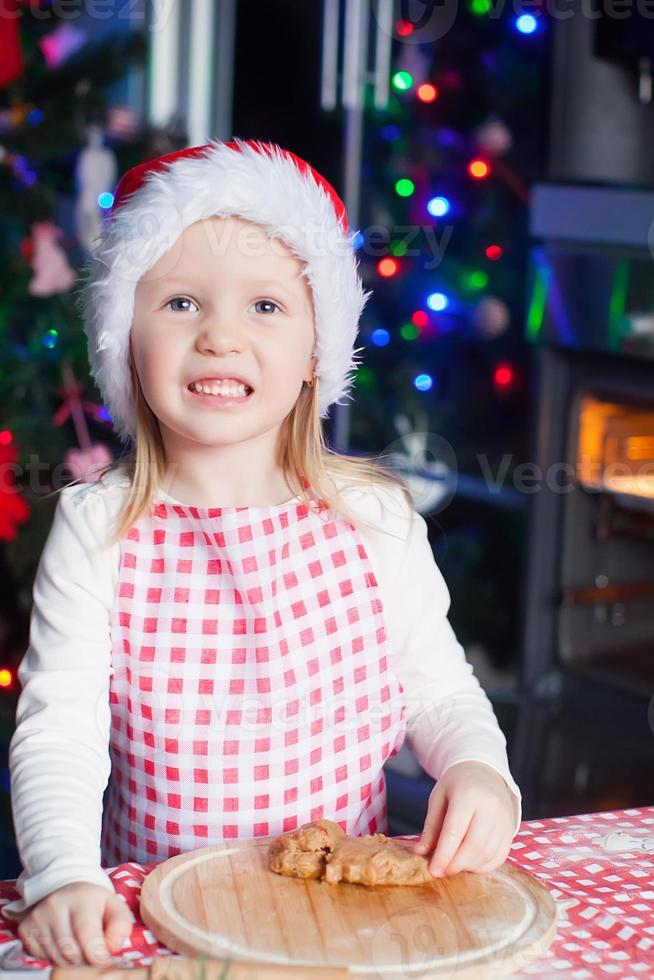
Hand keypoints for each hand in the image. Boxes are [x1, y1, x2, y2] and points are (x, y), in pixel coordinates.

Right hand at [17, 881, 134, 966]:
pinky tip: (62, 946)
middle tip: (91, 954)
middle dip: (85, 960)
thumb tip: (113, 948)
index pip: (87, 935)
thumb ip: (121, 926)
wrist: (65, 888)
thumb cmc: (93, 903)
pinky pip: (41, 958)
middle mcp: (55, 905)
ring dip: (70, 962)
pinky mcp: (26, 929)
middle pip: (70, 952)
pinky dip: (54, 958)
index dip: (97, 955)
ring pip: (56, 958)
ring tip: (78, 948)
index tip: (104, 960)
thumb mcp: (114, 907)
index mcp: (82, 898)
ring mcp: (38, 917)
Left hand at [412, 761, 515, 877]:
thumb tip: (420, 852)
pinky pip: (499, 856)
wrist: (484, 771)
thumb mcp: (438, 797)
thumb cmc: (457, 784)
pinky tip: (470, 863)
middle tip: (442, 871)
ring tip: (454, 866)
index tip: (433, 870)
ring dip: (469, 867)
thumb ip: (431, 826)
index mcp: (468, 794)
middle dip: (456, 864)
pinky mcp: (510, 829)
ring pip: (488, 853)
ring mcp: (504, 818)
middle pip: (474, 845)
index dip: (443, 855)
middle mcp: (490, 806)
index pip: (455, 831)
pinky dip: (483, 866)